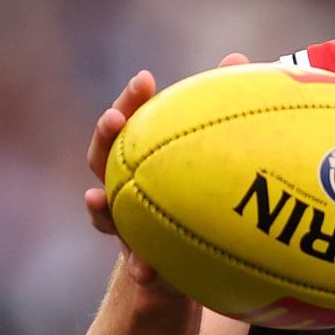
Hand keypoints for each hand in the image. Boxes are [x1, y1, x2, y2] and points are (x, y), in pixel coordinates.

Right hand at [84, 55, 248, 296]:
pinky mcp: (143, 263)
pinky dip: (139, 270)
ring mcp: (128, 227)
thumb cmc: (200, 196)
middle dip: (106, 137)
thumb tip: (239, 60)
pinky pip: (136, 267)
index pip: (130, 122)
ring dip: (100, 208)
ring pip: (106, 215)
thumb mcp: (210, 158)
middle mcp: (126, 189)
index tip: (146, 79)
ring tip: (95, 200)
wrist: (189, 262)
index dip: (132, 101)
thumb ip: (221, 113)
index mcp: (142, 160)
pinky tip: (146, 275)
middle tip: (115, 119)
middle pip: (105, 159)